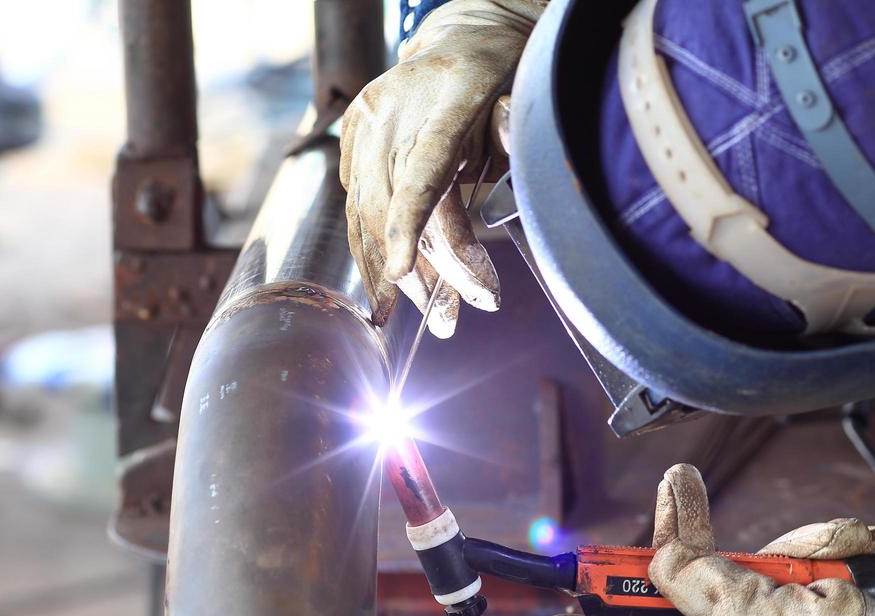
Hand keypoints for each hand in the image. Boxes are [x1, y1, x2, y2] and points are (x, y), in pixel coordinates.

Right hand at [339, 0, 542, 334]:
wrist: (464, 38)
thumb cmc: (502, 80)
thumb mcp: (522, 113)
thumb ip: (507, 163)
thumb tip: (494, 231)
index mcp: (450, 96)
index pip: (425, 168)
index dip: (411, 223)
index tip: (403, 273)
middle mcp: (396, 108)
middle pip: (394, 204)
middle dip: (418, 271)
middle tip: (446, 319)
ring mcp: (366, 121)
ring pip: (366, 211)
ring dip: (388, 270)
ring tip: (414, 314)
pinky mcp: (352, 135)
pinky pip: (356, 203)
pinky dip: (369, 247)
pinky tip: (385, 284)